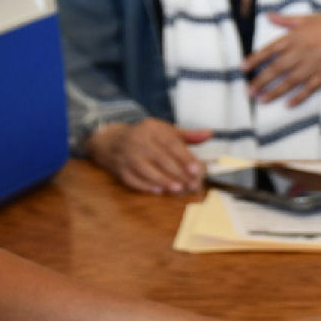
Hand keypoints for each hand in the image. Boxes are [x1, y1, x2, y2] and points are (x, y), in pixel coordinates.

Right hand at [88, 119, 210, 194]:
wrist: (111, 142)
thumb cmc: (144, 137)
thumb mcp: (164, 131)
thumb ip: (187, 135)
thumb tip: (210, 134)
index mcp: (151, 129)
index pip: (170, 143)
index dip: (184, 157)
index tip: (197, 169)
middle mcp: (138, 141)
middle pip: (160, 159)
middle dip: (178, 173)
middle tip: (193, 184)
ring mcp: (127, 157)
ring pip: (146, 171)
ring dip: (164, 181)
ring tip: (179, 189)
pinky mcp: (120, 171)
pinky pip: (134, 180)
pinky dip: (146, 186)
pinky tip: (159, 191)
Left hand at [242, 14, 320, 105]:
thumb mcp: (311, 17)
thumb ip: (287, 20)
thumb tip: (268, 15)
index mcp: (296, 36)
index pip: (269, 49)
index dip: (254, 59)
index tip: (242, 68)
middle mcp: (301, 52)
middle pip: (276, 69)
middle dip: (260, 81)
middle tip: (248, 92)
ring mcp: (313, 65)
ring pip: (289, 82)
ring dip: (274, 92)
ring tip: (261, 101)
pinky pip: (309, 89)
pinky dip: (298, 98)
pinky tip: (288, 105)